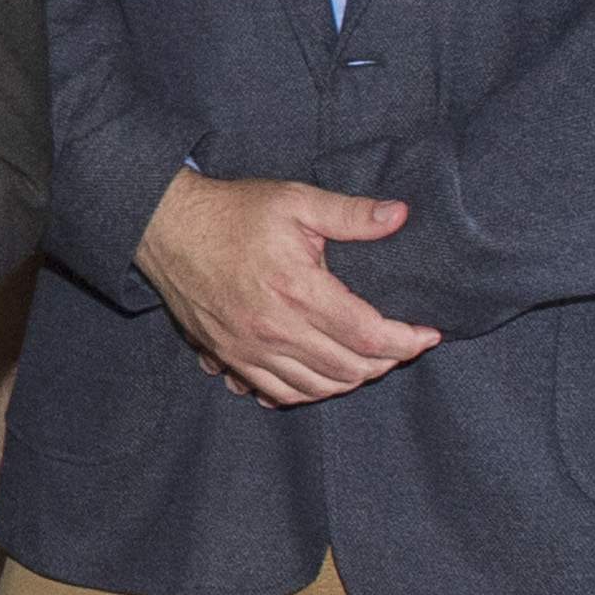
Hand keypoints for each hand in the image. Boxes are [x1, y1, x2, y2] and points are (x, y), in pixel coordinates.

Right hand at [136, 172, 438, 403]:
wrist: (167, 230)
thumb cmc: (233, 213)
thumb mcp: (296, 201)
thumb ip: (350, 214)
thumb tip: (400, 216)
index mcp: (298, 289)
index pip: (368, 335)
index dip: (406, 342)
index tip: (428, 335)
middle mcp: (274, 329)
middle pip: (348, 370)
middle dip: (385, 362)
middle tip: (400, 344)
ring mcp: (249, 350)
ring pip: (316, 389)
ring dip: (350, 380)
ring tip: (367, 360)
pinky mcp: (230, 357)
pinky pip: (278, 393)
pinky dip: (308, 392)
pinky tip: (321, 376)